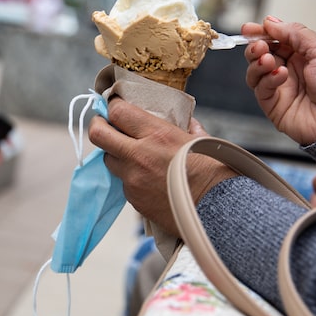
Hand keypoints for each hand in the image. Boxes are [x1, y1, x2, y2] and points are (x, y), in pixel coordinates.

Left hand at [88, 97, 236, 236]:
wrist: (218, 210)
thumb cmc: (214, 172)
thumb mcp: (200, 140)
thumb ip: (187, 127)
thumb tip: (186, 120)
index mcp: (156, 134)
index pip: (118, 111)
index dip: (113, 105)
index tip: (115, 105)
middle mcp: (138, 155)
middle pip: (98, 133)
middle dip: (99, 125)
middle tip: (104, 124)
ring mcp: (132, 178)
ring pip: (107, 159)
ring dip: (115, 154)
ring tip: (131, 154)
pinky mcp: (133, 198)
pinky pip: (122, 182)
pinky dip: (130, 177)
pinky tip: (147, 178)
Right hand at [243, 17, 315, 145]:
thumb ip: (295, 33)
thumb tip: (271, 22)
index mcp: (304, 54)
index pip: (276, 39)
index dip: (262, 33)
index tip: (250, 28)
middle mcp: (290, 70)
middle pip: (261, 54)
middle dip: (256, 47)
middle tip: (259, 46)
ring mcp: (281, 87)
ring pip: (256, 71)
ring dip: (258, 62)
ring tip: (267, 60)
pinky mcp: (273, 105)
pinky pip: (261, 88)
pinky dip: (267, 79)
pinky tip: (280, 75)